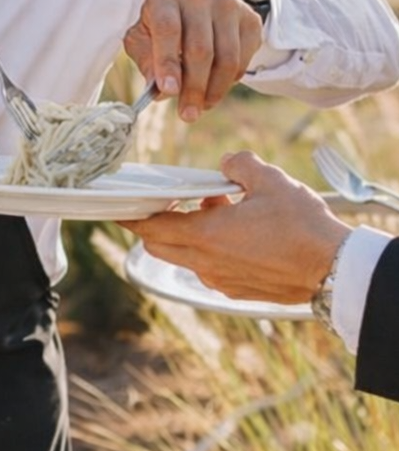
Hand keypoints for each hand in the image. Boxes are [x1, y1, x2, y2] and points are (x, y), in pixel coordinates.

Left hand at [118, 151, 350, 303]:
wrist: (331, 270)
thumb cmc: (302, 227)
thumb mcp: (271, 182)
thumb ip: (241, 166)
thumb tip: (227, 162)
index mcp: (205, 236)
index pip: (151, 228)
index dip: (131, 218)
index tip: (119, 209)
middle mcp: (204, 263)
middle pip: (159, 246)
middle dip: (153, 226)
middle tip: (159, 205)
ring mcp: (218, 279)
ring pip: (185, 256)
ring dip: (188, 234)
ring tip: (215, 207)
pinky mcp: (234, 289)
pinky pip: (208, 268)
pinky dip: (208, 248)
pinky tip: (234, 230)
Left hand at [123, 0, 263, 122]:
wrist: (198, 2)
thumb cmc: (162, 25)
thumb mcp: (142, 37)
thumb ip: (145, 60)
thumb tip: (158, 89)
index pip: (168, 30)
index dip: (168, 63)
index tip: (168, 92)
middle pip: (201, 50)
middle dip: (193, 88)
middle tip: (187, 115)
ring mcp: (229, 4)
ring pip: (226, 57)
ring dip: (214, 90)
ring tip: (201, 107)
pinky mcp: (250, 19)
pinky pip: (243, 58)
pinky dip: (229, 80)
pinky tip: (215, 88)